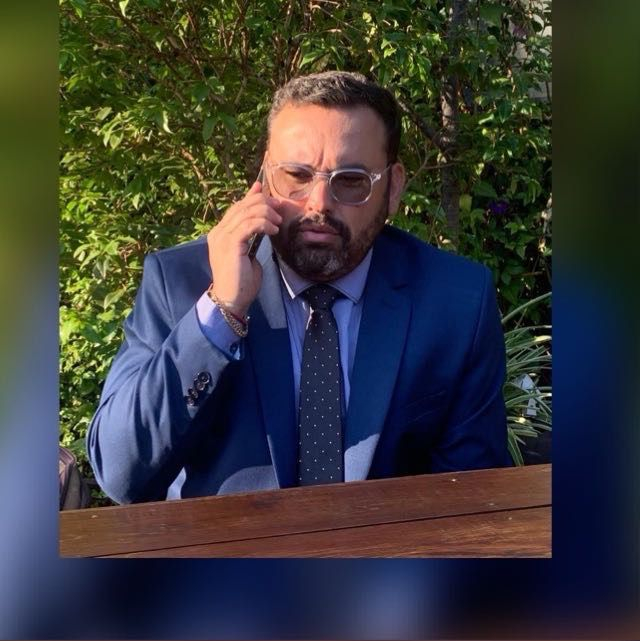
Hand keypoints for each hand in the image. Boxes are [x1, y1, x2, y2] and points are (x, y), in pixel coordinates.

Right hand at [207, 181, 281, 316]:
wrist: (231, 300)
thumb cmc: (241, 281)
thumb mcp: (249, 252)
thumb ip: (252, 236)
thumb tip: (263, 223)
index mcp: (220, 233)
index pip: (237, 208)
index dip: (254, 198)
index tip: (272, 198)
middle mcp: (219, 232)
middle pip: (242, 206)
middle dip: (264, 203)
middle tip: (280, 208)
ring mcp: (223, 238)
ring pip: (247, 213)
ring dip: (267, 214)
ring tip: (279, 223)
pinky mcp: (231, 245)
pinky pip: (249, 225)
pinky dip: (264, 224)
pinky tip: (273, 230)